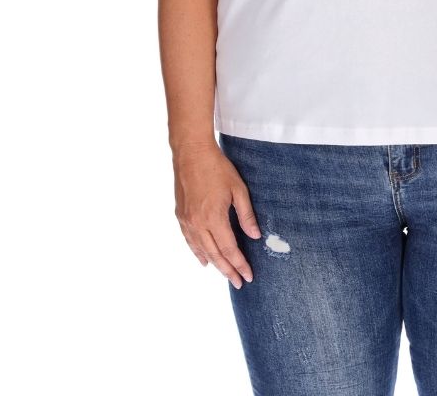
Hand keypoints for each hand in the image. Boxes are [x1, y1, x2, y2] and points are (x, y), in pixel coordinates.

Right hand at [172, 141, 261, 288]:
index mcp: (214, 218)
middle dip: (228, 270)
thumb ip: (246, 215)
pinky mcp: (180, 215)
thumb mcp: (238, 189)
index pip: (229, 250)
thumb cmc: (218, 168)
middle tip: (239, 282)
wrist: (191, 153)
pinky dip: (198, 252)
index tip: (248, 276)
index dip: (239, 264)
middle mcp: (198, 224)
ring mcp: (187, 221)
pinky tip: (204, 260)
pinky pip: (190, 241)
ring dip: (214, 264)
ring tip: (226, 274)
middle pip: (215, 255)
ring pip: (201, 250)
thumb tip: (255, 236)